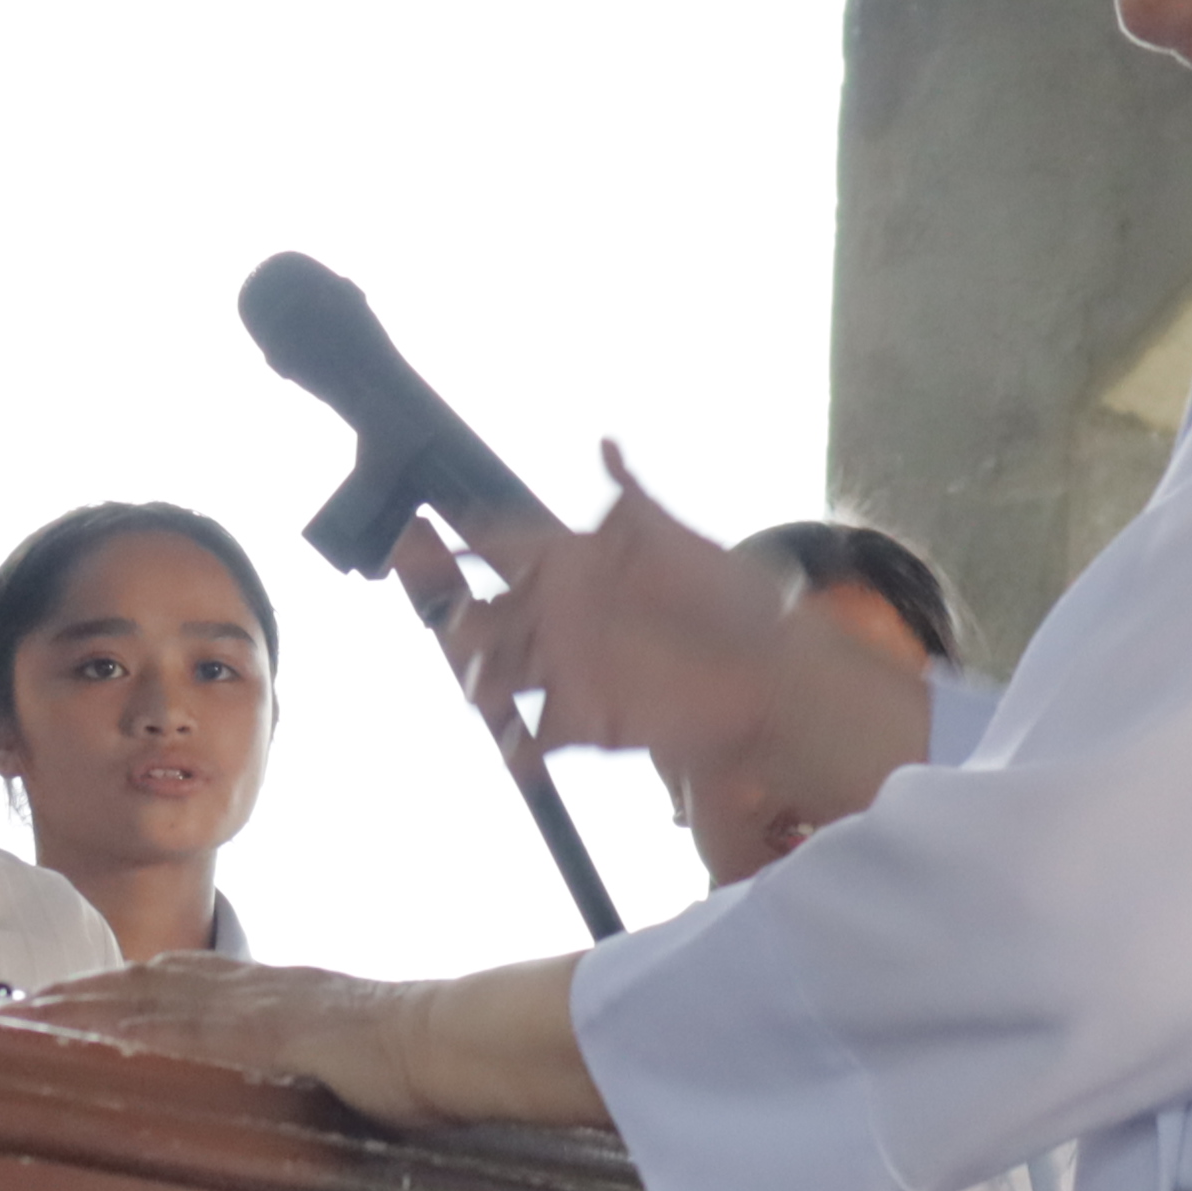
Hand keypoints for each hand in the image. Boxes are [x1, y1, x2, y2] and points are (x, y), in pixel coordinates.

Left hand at [17, 956, 452, 1128]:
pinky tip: (70, 1047)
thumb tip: (286, 1087)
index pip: (165, 982)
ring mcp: (245, 1008)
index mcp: (266, 992)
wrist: (448, 1039)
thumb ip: (302, 1060)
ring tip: (8, 1026)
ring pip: (135, 1003)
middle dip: (66, 998)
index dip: (104, 993)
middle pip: (133, 985)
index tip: (53, 1003)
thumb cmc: (414, 1053)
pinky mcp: (250, 1036)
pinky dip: (112, 1036)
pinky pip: (165, 1033)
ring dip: (68, 1013)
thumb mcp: (343, 1049)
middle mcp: (244, 989)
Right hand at [440, 452, 929, 836]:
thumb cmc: (729, 598)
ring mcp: (568, 671)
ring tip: (482, 685)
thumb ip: (636, 500)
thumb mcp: (681, 540)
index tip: (418, 530)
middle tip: (454, 620)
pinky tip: (514, 747)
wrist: (773, 676)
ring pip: (494, 674)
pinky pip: (533, 737)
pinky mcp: (586, 723)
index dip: (459, 538)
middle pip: (481, 613)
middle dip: (455, 612)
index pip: (501, 545)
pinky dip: (516, 746)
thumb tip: (606, 443)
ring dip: (477, 678)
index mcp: (574, 564)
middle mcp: (561, 616)